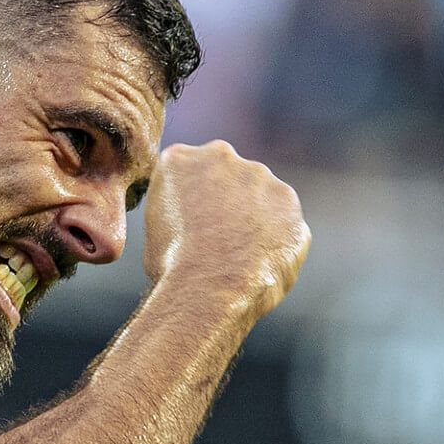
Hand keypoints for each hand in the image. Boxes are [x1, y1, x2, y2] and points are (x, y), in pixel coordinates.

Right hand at [142, 141, 309, 318]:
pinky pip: (284, 221)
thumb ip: (178, 209)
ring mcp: (259, 176)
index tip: (190, 228)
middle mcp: (221, 156)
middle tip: (218, 242)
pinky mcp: (287, 200)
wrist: (209, 287)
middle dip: (226, 203)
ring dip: (254, 220)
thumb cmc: (172, 266)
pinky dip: (277, 240)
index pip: (186, 172)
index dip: (190, 203)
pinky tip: (260, 262)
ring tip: (239, 257)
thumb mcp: (156, 230)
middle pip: (227, 178)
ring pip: (259, 196)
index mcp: (179, 159)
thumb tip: (192, 221)